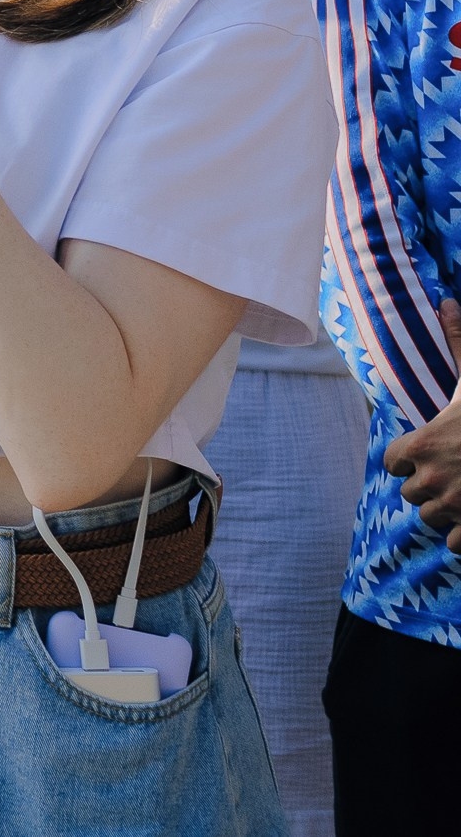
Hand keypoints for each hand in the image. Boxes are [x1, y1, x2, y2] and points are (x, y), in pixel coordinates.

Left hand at [385, 300, 460, 552]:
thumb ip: (460, 344)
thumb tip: (447, 302)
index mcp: (423, 444)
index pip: (392, 462)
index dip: (409, 459)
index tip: (430, 452)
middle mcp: (431, 479)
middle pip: (410, 493)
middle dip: (429, 487)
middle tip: (457, 476)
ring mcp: (453, 508)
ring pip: (428, 519)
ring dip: (444, 512)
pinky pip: (452, 545)